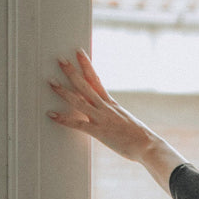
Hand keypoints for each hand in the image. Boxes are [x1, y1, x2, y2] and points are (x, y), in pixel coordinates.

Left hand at [47, 50, 185, 191]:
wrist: (149, 146)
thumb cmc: (142, 138)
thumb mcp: (128, 123)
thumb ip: (116, 118)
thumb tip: (112, 119)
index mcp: (112, 104)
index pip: (96, 80)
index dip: (86, 65)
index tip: (79, 53)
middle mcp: (105, 108)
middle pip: (85, 85)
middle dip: (71, 71)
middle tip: (60, 59)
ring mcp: (102, 119)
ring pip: (79, 101)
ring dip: (63, 91)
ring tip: (50, 81)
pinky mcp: (99, 132)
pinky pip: (78, 124)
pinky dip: (63, 119)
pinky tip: (51, 115)